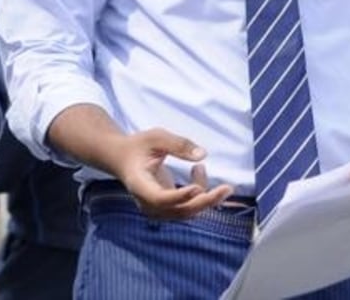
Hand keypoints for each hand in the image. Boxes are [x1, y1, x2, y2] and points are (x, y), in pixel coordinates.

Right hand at [112, 128, 232, 219]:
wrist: (123, 159)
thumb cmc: (138, 146)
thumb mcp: (155, 137)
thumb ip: (178, 144)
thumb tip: (202, 154)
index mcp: (139, 185)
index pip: (159, 199)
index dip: (179, 197)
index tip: (198, 189)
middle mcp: (147, 203)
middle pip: (180, 211)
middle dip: (206, 201)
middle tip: (227, 188)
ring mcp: (157, 209)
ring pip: (188, 212)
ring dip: (205, 196)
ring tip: (199, 168)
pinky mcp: (167, 209)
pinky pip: (189, 208)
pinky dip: (200, 195)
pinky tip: (197, 171)